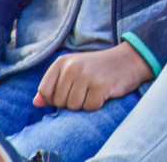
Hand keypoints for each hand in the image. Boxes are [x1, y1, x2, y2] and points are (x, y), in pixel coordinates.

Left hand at [33, 44, 152, 111]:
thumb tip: (36, 103)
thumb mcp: (74, 70)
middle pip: (59, 102)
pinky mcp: (100, 86)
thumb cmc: (99, 68)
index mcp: (62, 62)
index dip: (55, 99)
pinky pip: (90, 107)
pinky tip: (104, 93)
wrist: (130, 59)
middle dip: (73, 102)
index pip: (45, 92)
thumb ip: (53, 85)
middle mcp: (72, 67)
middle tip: (87, 90)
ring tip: (95, 90)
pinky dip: (97, 104)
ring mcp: (86, 76)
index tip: (70, 92)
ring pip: (74, 107)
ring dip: (85, 104)